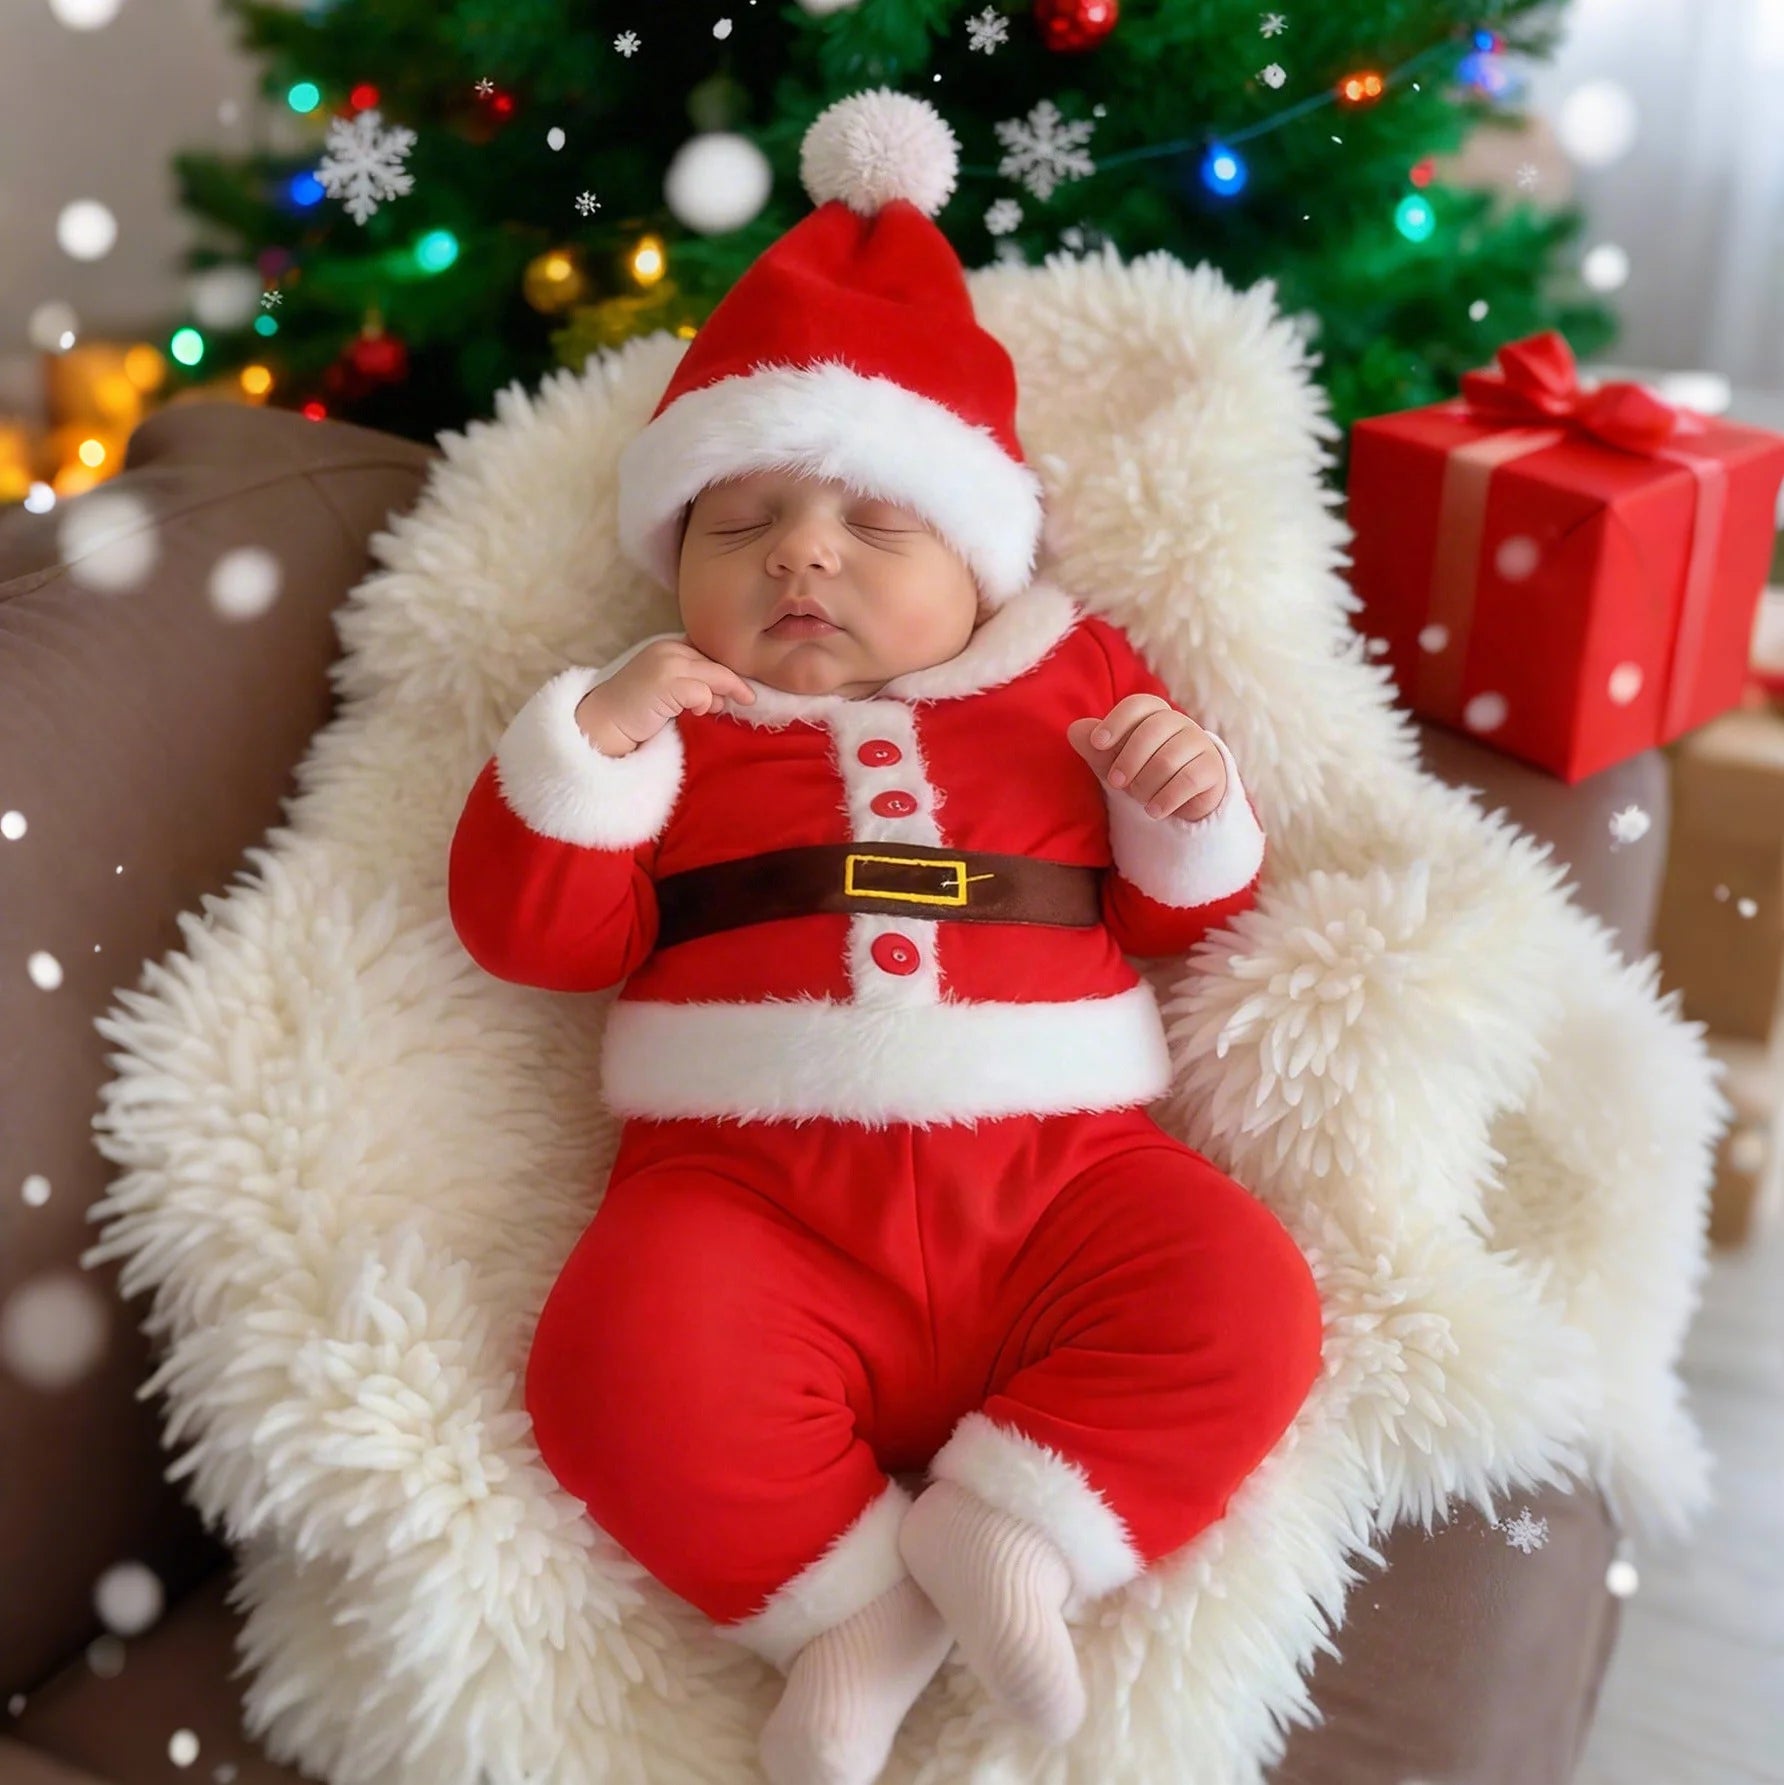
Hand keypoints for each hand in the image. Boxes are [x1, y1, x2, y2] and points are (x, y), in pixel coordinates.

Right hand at [575, 637, 755, 756]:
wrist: (603, 723)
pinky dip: (707, 704)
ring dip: (723, 694)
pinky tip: (698, 713)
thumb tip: (724, 694)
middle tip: (748, 699)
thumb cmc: (636, 710)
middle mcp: (668, 649)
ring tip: (716, 709)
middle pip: (717, 663)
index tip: (741, 685)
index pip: (709, 652)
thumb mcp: (667, 688)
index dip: (726, 668)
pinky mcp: (667, 684)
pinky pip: (704, 693)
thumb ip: (692, 683)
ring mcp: (667, 665)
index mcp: (668, 646)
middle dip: (734, 682)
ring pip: (716, 676)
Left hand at [1067, 695, 1226, 820]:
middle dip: (1128, 759)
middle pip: (1152, 730)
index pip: (1137, 705)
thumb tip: (1075, 731)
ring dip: (1145, 785)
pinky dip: (1165, 799)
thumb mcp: (1112, 761)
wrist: (1181, 798)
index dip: (1116, 721)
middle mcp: (1179, 722)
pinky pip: (1187, 781)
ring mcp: (1199, 743)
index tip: (1098, 744)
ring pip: (1168, 760)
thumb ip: (1093, 746)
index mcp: (1154, 713)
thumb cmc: (1142, 771)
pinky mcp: (1212, 768)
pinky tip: (1153, 810)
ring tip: (1138, 798)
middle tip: (1115, 783)